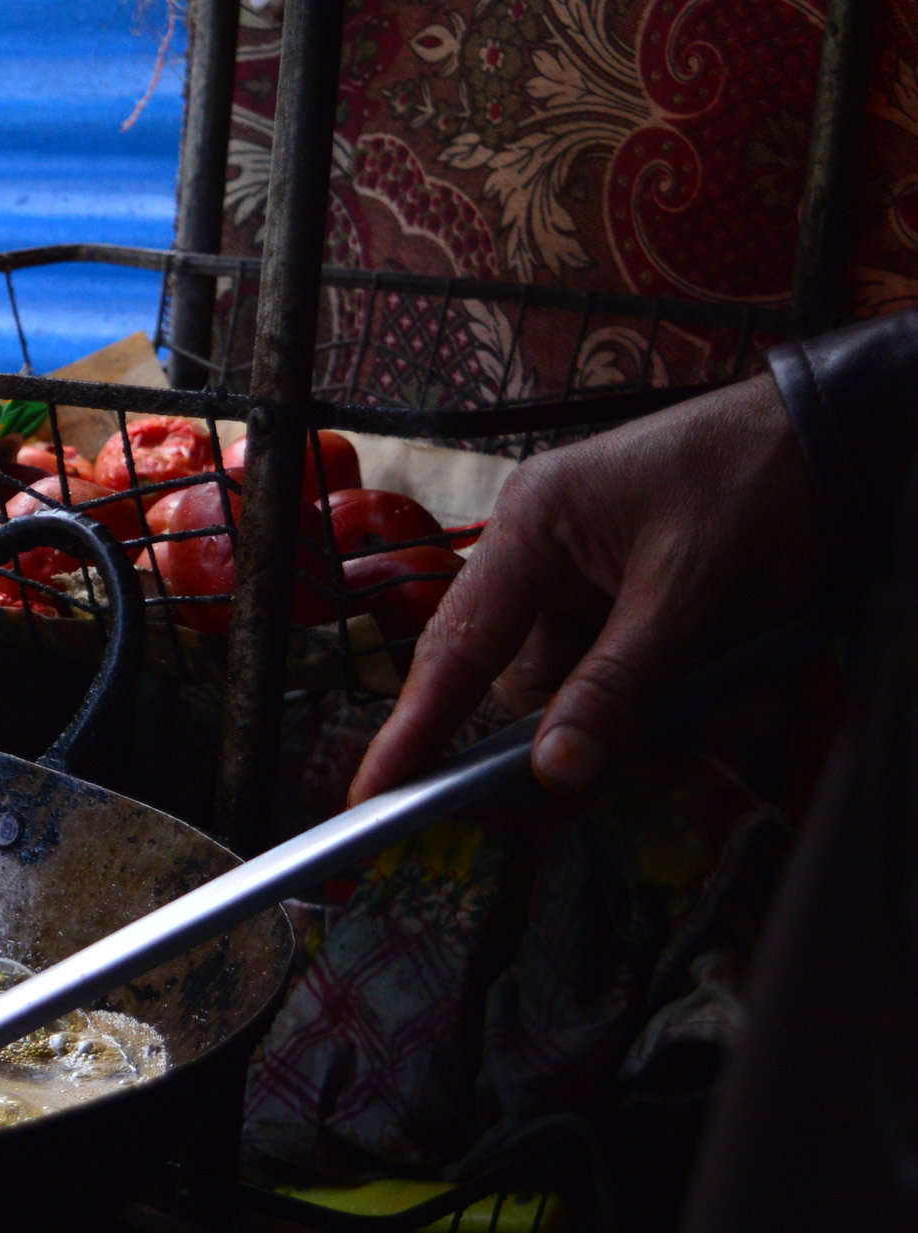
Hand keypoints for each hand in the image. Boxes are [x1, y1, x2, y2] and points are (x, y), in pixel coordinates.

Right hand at [347, 376, 813, 803]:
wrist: (859, 437)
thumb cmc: (760, 485)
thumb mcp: (690, 596)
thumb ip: (617, 689)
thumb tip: (553, 775)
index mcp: (532, 529)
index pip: (455, 648)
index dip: (414, 728)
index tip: (374, 795)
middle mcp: (549, 557)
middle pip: (537, 688)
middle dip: (614, 727)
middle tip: (691, 748)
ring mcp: (599, 582)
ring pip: (598, 695)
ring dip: (675, 718)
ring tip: (755, 700)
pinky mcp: (647, 603)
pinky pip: (643, 680)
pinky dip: (697, 699)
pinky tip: (757, 686)